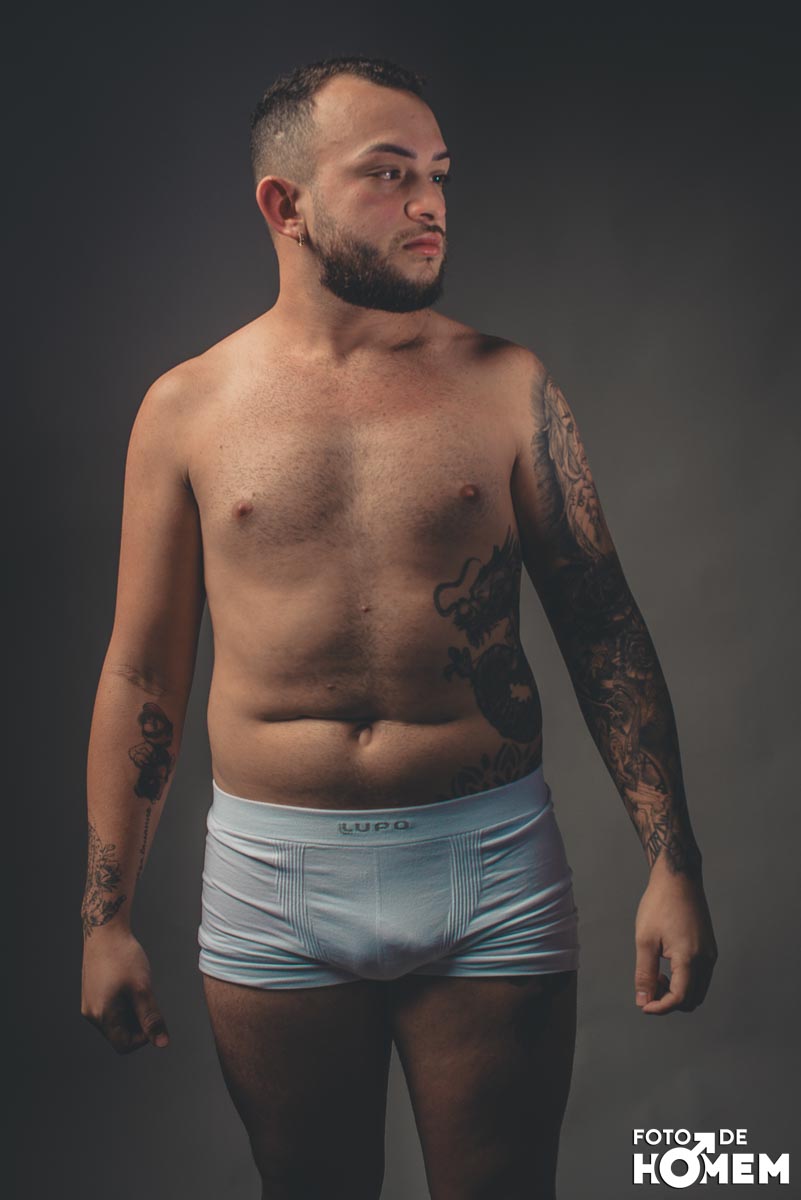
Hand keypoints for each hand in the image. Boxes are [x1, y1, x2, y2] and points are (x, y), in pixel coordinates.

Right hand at [81, 926, 169, 1053]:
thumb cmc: (123, 957)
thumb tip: (162, 1043)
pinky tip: (130, 983)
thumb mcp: (142, 989)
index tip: (154, 1015)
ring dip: (132, 1011)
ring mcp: (90, 1003)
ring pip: (116, 1021)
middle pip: (119, 1034)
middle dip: (138, 1022)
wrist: (105, 930)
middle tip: (148, 997)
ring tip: (138, 987)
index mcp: (102, 1016)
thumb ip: (151, 1018)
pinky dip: (124, 1002)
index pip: (124, 1045)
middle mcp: (92, 1014)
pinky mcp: (92, 993)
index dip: (144, 1037)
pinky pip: (110, 1008)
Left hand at [634, 858, 717, 1013]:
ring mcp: (711, 954)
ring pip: (698, 990)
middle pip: (692, 1000)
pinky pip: (701, 977)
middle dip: (669, 1002)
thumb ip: (644, 974)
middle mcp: (706, 959)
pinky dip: (685, 981)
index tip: (643, 1004)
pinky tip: (667, 966)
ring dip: (678, 993)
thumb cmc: (660, 904)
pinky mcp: (710, 949)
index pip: (679, 999)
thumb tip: (643, 1000)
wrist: (679, 879)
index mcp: (690, 958)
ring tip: (657, 975)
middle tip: (649, 986)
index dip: (660, 1007)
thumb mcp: (645, 939)